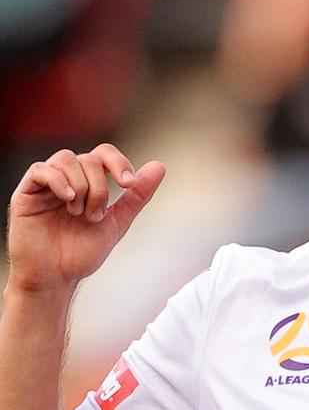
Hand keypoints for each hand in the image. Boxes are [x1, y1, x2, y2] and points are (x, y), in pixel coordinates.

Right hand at [6, 144, 164, 293]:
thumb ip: (137, 195)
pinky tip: (68, 200)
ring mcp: (45, 185)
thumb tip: (159, 166)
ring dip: (81, 186)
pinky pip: (40, 170)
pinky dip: (59, 181)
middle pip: (89, 159)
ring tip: (79, 213)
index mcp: (88, 182)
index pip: (104, 154)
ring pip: (67, 159)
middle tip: (95, 216)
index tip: (128, 183)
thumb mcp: (118, 221)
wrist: (55, 278)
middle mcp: (67, 179)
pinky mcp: (25, 194)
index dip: (119, 162)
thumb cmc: (82, 252)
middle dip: (100, 187)